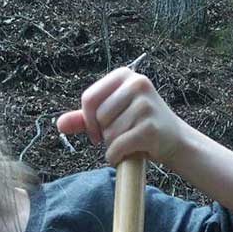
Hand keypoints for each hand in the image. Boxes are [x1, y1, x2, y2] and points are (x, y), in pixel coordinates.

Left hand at [56, 67, 190, 168]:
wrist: (173, 140)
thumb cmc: (138, 125)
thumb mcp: (112, 116)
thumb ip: (85, 118)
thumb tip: (59, 124)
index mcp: (124, 75)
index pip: (89, 99)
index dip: (88, 121)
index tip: (97, 132)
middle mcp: (137, 84)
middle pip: (98, 118)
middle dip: (104, 134)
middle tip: (122, 134)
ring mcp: (145, 104)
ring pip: (109, 134)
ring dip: (114, 146)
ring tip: (130, 141)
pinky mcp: (149, 127)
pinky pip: (118, 147)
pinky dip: (117, 156)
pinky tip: (128, 154)